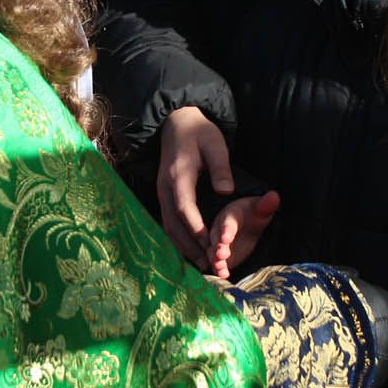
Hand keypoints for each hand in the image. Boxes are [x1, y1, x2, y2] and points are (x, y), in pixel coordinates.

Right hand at [157, 106, 233, 266]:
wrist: (176, 123)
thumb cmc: (199, 132)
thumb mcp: (215, 143)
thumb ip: (220, 167)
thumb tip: (226, 192)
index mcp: (178, 174)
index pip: (184, 207)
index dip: (196, 228)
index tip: (210, 245)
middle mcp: (165, 187)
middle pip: (173, 223)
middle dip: (190, 245)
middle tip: (208, 265)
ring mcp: (161, 192)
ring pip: (168, 226)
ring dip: (182, 247)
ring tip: (201, 265)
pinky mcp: (163, 196)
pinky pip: (167, 222)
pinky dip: (177, 239)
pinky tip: (190, 252)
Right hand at [207, 191, 280, 277]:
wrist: (248, 225)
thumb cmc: (254, 213)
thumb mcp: (261, 208)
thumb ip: (266, 205)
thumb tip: (274, 196)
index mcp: (230, 216)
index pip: (228, 222)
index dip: (227, 230)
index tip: (227, 237)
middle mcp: (219, 229)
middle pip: (216, 238)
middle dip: (217, 247)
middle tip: (221, 255)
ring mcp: (217, 243)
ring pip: (211, 251)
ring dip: (215, 260)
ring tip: (220, 269)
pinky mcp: (219, 255)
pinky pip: (215, 262)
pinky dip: (217, 268)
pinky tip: (222, 275)